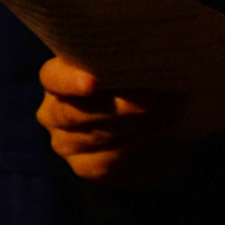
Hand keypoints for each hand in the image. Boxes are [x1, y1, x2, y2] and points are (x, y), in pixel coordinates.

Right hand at [37, 52, 208, 180]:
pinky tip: (164, 124)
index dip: (69, 80)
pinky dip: (143, 137)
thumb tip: (157, 57)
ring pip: (99, 134)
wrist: (148, 136)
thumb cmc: (134, 87)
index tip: (93, 82)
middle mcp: (54, 112)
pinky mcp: (86, 167)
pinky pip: (112, 155)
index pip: (52, 77)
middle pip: (75, 112)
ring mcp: (67, 142)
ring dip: (139, 121)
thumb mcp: (130, 68)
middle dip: (116, 106)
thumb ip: (131, 62)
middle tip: (149, 97)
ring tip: (171, 106)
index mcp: (58, 79)